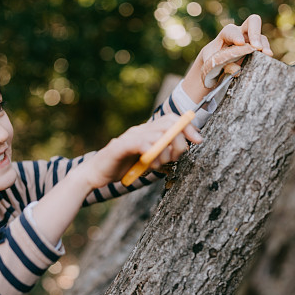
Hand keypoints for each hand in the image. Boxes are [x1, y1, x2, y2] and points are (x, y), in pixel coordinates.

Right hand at [85, 113, 202, 188]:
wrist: (94, 174)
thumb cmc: (120, 168)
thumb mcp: (146, 160)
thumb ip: (161, 153)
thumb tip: (182, 150)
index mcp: (146, 132)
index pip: (172, 119)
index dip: (188, 127)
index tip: (199, 140)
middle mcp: (139, 130)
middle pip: (169, 124)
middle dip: (180, 141)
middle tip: (175, 157)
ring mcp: (129, 136)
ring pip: (158, 135)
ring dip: (165, 152)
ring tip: (157, 164)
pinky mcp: (119, 146)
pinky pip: (140, 144)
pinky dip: (150, 151)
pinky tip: (148, 161)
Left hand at [183, 14, 273, 104]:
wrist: (216, 64)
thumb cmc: (211, 61)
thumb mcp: (209, 63)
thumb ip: (218, 64)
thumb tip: (236, 70)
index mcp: (226, 34)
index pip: (231, 31)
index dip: (236, 36)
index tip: (240, 43)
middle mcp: (241, 33)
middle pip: (253, 22)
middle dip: (255, 32)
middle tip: (256, 46)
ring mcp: (251, 41)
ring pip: (261, 37)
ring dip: (264, 45)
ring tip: (266, 54)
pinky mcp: (258, 50)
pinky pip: (265, 48)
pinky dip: (266, 53)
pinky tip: (268, 59)